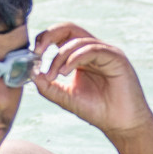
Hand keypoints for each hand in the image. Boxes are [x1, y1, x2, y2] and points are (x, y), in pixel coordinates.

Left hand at [32, 23, 152, 135]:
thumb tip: (31, 72)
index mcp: (82, 57)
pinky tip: (65, 72)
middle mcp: (94, 51)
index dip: (44, 40)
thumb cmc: (97, 111)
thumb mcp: (65, 97)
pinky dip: (75, 58)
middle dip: (49, 35)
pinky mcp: (116, 57)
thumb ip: (47, 86)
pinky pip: (92, 49)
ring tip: (54, 76)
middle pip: (69, 28)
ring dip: (60, 57)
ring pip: (78, 40)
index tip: (32, 56)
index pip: (61, 37)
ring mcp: (106, 52)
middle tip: (37, 51)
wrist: (121, 125)